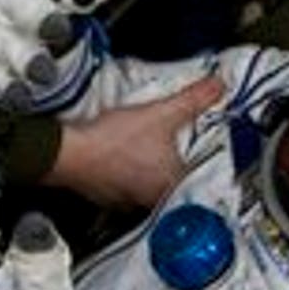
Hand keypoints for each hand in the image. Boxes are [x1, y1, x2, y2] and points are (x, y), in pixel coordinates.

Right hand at [44, 74, 223, 208]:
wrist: (71, 152)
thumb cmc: (113, 141)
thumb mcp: (162, 113)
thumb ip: (194, 100)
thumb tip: (217, 87)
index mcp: (171, 185)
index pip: (198, 183)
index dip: (199, 167)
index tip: (197, 157)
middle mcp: (151, 200)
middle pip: (172, 188)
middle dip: (172, 170)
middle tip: (169, 153)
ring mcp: (127, 202)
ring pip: (146, 191)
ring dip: (147, 176)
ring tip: (144, 156)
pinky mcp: (106, 199)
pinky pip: (123, 191)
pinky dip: (124, 178)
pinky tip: (120, 162)